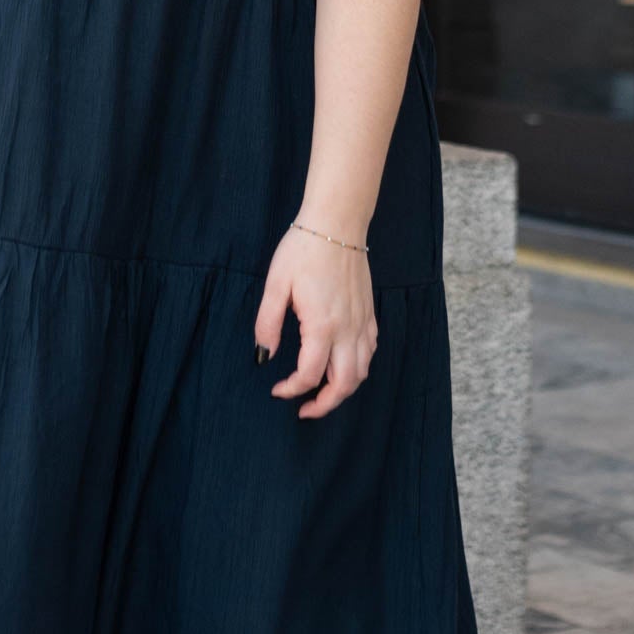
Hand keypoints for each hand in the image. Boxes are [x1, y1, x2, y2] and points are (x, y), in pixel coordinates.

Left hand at [253, 221, 377, 419]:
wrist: (336, 223)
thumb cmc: (303, 250)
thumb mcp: (275, 285)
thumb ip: (267, 323)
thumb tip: (263, 356)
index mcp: (322, 325)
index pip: (309, 375)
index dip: (291, 390)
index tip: (277, 390)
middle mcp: (347, 329)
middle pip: (344, 385)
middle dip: (324, 404)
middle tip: (304, 409)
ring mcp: (362, 322)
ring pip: (361, 372)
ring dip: (343, 389)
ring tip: (322, 392)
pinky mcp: (369, 313)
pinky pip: (369, 352)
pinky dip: (358, 367)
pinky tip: (342, 364)